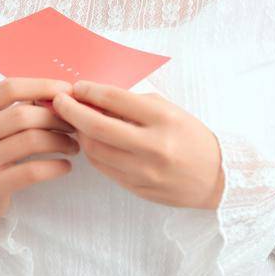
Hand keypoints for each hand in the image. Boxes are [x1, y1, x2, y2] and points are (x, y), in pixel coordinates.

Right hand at [0, 77, 77, 258]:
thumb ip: (14, 110)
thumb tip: (57, 94)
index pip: (7, 89)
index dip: (42, 86)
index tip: (67, 92)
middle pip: (22, 115)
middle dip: (55, 118)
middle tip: (73, 125)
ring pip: (30, 141)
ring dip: (60, 141)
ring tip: (72, 146)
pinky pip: (31, 171)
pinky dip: (55, 166)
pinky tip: (65, 166)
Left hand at [51, 81, 223, 209]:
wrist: (215, 177)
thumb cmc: (191, 137)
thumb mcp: (169, 111)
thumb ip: (134, 105)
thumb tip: (95, 99)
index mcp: (163, 119)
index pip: (116, 100)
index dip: (91, 91)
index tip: (77, 86)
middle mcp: (153, 146)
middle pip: (98, 127)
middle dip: (72, 111)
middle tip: (59, 101)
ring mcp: (144, 171)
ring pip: (95, 151)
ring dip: (80, 133)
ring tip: (75, 122)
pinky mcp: (137, 188)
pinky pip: (104, 168)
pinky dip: (93, 152)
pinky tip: (91, 141)